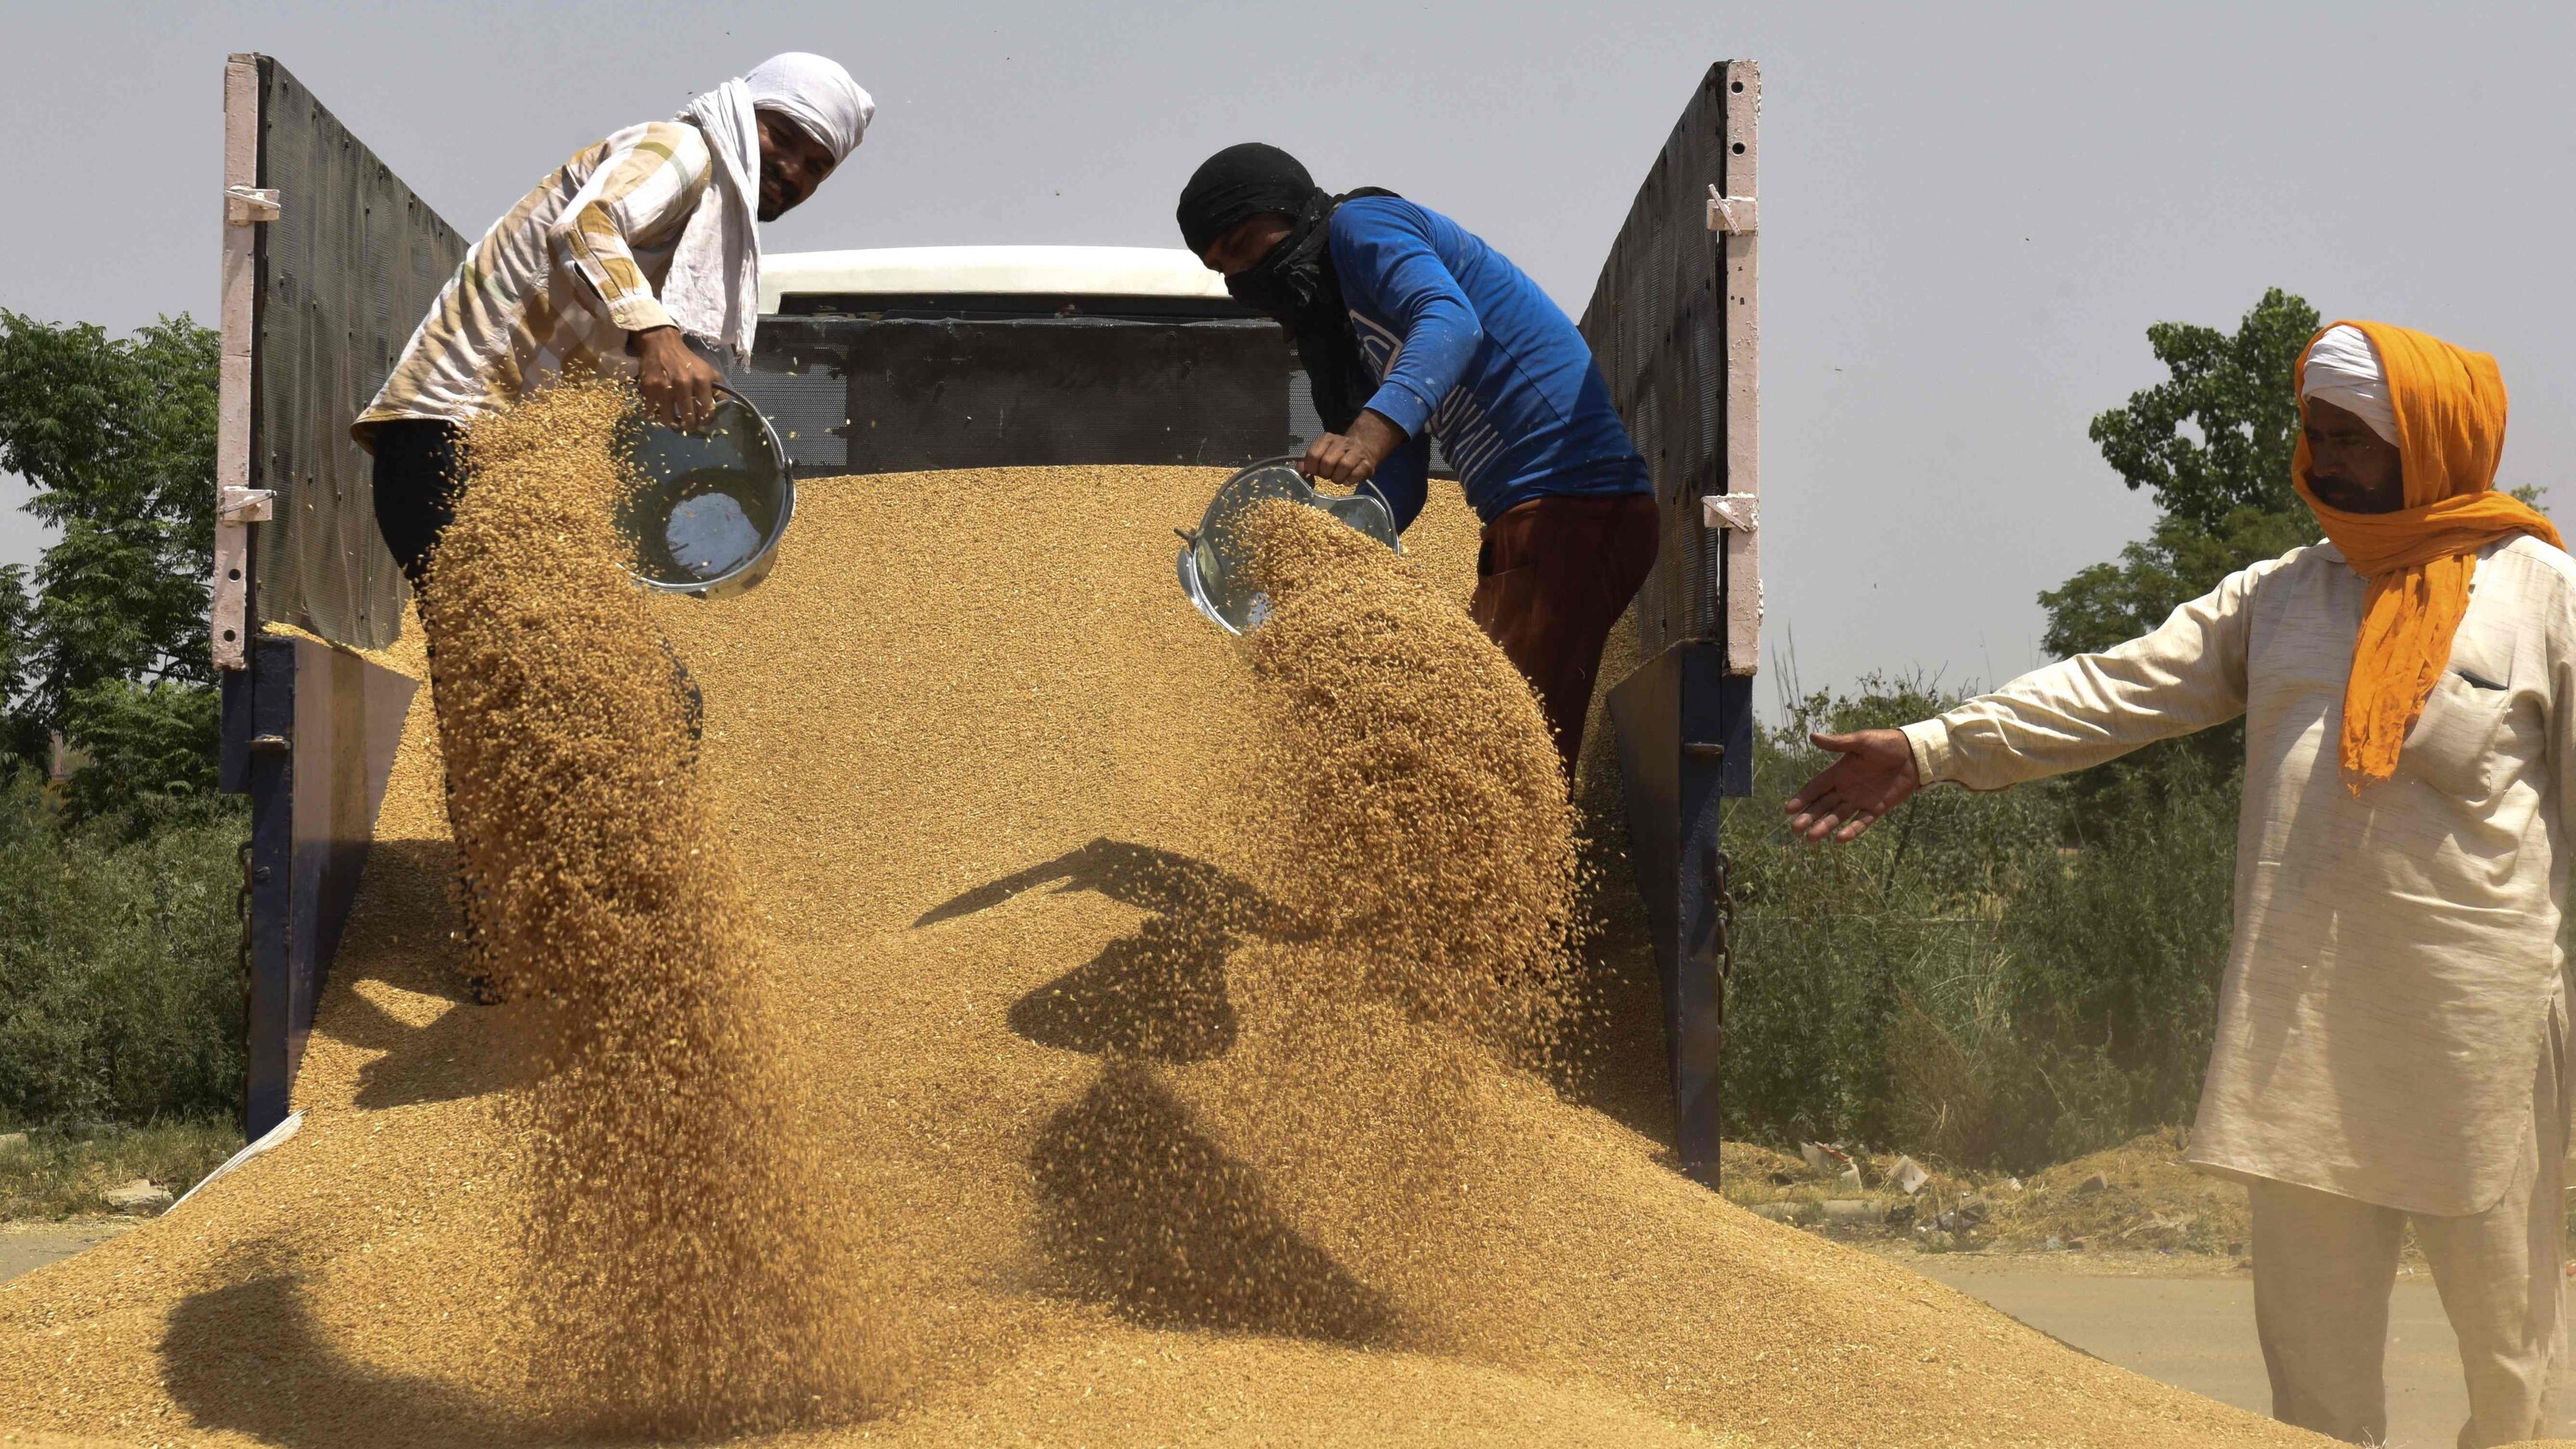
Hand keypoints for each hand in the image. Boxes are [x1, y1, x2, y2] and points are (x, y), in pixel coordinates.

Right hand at [634, 326, 720, 430]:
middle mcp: (683, 384)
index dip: (706, 421)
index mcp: (701, 380)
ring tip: (674, 421)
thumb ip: (718, 389)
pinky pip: (651, 412)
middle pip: (688, 419)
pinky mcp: (648, 388)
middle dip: (689, 427)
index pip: (707, 411)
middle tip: (688, 426)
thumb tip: (726, 408)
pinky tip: (659, 410)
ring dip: (672, 424)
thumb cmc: (687, 361)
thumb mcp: (708, 371)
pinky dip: (654, 415)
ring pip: (668, 420)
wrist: (662, 344)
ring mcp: (664, 387)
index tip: (703, 422)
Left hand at [1299, 409, 1405, 486]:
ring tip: (1337, 479)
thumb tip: (1300, 471)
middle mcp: (1342, 442)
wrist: (1363, 447)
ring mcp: (1356, 451)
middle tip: (1327, 476)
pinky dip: (1350, 480)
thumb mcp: (1321, 453)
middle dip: (1325, 473)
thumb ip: (1308, 461)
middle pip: (1327, 462)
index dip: (1312, 468)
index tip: (1315, 472)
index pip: (1313, 454)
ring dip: (1337, 478)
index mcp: (1327, 439)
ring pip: (1344, 465)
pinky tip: (1347, 481)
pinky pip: (1357, 473)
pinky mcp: (1368, 463)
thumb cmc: (1337, 454)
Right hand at [1784, 729, 1920, 841]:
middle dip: (1809, 816)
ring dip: (1825, 827)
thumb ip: (1838, 743)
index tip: (1788, 810)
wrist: (1914, 754)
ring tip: (1811, 838)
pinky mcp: (1876, 808)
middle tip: (1795, 829)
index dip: (1802, 798)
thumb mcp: (1861, 741)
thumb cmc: (1886, 744)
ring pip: (1838, 816)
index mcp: (1839, 772)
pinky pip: (1861, 822)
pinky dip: (1851, 830)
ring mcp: (1860, 800)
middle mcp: (1846, 788)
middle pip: (1823, 805)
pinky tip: (1840, 839)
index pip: (1816, 787)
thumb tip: (1812, 736)